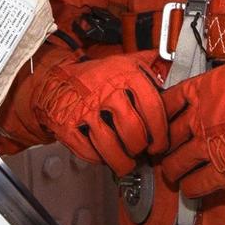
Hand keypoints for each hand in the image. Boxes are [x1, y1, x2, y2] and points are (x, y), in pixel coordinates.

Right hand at [33, 50, 170, 175]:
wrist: (54, 78)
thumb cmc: (94, 75)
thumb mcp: (123, 62)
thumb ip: (148, 65)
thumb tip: (171, 66)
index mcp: (125, 75)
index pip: (152, 108)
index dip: (160, 132)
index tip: (160, 143)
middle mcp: (105, 90)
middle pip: (133, 131)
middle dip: (140, 148)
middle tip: (141, 152)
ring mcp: (84, 108)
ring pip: (110, 146)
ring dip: (122, 161)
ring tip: (126, 163)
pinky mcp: (66, 124)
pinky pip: (87, 151)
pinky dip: (98, 159)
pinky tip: (103, 156)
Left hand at [161, 49, 224, 198]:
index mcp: (203, 89)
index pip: (167, 102)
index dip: (162, 114)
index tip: (161, 121)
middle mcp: (199, 117)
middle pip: (168, 136)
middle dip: (165, 145)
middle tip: (165, 151)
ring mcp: (209, 144)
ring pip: (177, 162)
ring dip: (174, 170)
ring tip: (174, 174)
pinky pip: (198, 182)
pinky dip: (191, 187)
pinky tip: (190, 189)